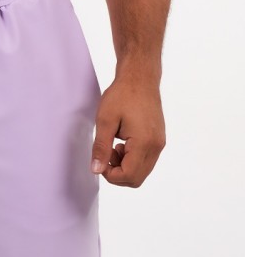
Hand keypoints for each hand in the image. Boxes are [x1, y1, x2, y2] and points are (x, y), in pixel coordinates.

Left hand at [91, 73, 165, 187]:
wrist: (140, 78)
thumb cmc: (122, 95)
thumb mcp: (105, 121)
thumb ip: (101, 148)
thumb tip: (96, 170)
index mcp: (144, 143)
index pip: (128, 176)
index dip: (110, 175)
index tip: (100, 159)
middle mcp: (156, 146)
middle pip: (136, 179)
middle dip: (117, 173)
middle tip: (106, 154)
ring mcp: (159, 144)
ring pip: (141, 172)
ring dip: (124, 167)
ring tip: (113, 147)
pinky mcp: (158, 140)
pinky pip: (145, 161)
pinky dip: (131, 160)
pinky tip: (122, 144)